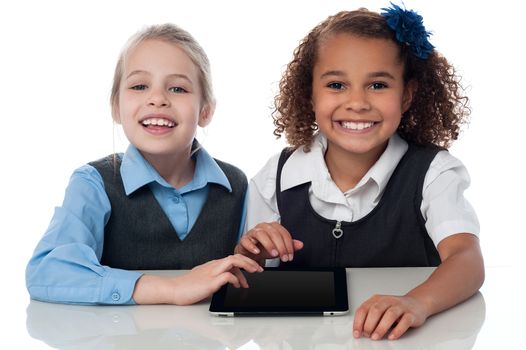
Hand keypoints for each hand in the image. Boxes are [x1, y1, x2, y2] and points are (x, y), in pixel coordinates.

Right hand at [133, 254, 262, 304]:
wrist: (173, 289)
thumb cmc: (188, 286)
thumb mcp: (205, 279)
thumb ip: (217, 277)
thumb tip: (230, 280)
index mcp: (213, 265)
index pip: (233, 258)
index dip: (246, 262)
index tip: (254, 269)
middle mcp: (214, 266)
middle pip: (236, 256)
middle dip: (250, 261)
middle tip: (260, 269)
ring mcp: (212, 272)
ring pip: (233, 261)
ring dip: (247, 265)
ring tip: (255, 272)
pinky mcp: (210, 282)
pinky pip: (227, 275)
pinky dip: (235, 278)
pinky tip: (238, 285)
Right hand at [234, 222, 302, 264]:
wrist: (250, 253)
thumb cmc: (263, 248)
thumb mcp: (278, 248)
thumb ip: (289, 246)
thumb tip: (300, 244)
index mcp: (273, 227)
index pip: (283, 233)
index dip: (288, 245)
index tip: (290, 256)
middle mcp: (263, 227)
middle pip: (274, 233)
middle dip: (280, 246)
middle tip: (283, 257)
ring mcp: (253, 232)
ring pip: (261, 234)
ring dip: (269, 244)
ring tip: (273, 254)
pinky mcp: (244, 239)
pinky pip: (247, 240)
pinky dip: (252, 246)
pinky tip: (257, 252)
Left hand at [353, 294, 428, 339]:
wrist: (416, 303)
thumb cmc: (394, 308)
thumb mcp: (380, 309)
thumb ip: (370, 317)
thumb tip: (360, 330)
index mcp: (377, 299)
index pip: (364, 309)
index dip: (358, 322)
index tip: (356, 333)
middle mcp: (387, 301)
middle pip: (375, 310)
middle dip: (369, 324)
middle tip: (367, 335)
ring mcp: (400, 306)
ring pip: (390, 315)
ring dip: (381, 327)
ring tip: (375, 337)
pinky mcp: (411, 314)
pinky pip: (404, 321)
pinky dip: (397, 330)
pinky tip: (391, 336)